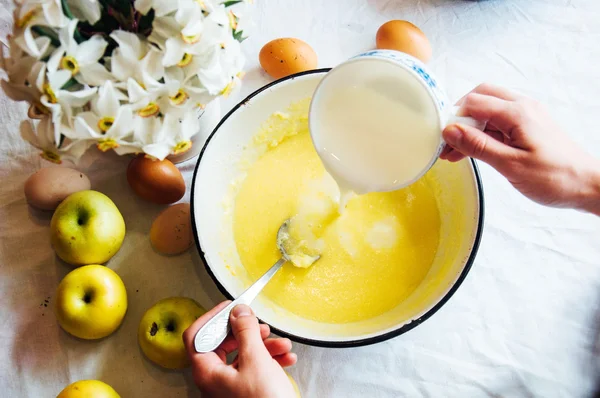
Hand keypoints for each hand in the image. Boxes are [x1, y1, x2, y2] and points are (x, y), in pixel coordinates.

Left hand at [183, 302, 297, 397]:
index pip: (197, 335)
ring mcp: (230, 387)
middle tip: (259, 325)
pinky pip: (254, 368)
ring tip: (282, 343)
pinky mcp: (246, 391)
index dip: (213, 317)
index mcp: (207, 372)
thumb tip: (238, 312)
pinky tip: (286, 358)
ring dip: (264, 345)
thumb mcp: (256, 360)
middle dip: (246, 332)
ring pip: (243, 355)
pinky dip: (270, 359)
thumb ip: (246, 331)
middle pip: (223, 344)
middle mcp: (215, 380)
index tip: (231, 307)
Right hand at [441, 83, 599, 214]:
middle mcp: (523, 107)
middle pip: (480, 96)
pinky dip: (482, 132)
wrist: (588, 185)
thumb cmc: (555, 177)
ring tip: (455, 152)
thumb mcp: (510, 165)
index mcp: (518, 113)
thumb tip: (450, 130)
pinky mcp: (528, 126)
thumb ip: (478, 146)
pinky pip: (498, 121)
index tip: (442, 139)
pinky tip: (473, 151)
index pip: (474, 103)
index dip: (454, 119)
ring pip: (488, 108)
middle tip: (448, 141)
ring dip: (470, 126)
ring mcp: (527, 115)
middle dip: (460, 116)